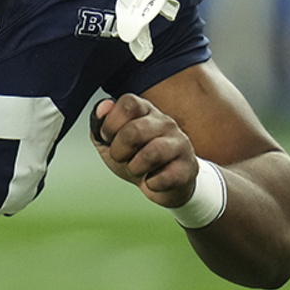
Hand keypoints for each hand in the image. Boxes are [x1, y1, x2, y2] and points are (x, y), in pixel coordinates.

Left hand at [90, 94, 198, 208]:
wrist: (164, 185)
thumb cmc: (136, 157)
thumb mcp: (111, 141)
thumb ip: (100, 124)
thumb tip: (101, 108)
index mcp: (145, 110)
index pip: (128, 103)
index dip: (111, 124)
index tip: (108, 138)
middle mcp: (165, 122)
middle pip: (134, 131)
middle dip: (118, 151)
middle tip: (121, 158)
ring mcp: (180, 143)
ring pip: (151, 154)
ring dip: (134, 168)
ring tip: (137, 170)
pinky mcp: (188, 167)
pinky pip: (163, 178)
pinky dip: (151, 184)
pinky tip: (154, 180)